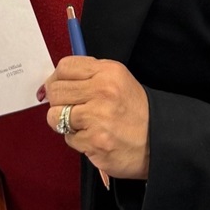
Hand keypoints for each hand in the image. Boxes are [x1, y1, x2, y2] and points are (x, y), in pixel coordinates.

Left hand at [43, 56, 149, 180]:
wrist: (157, 140)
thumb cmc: (134, 110)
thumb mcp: (117, 80)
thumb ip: (88, 75)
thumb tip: (53, 81)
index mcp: (108, 72)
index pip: (65, 67)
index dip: (56, 78)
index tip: (57, 86)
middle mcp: (103, 91)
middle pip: (56, 91)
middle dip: (58, 102)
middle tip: (71, 108)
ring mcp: (98, 118)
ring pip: (54, 116)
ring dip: (63, 123)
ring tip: (82, 124)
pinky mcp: (94, 142)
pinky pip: (68, 138)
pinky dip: (77, 140)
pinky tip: (93, 137)